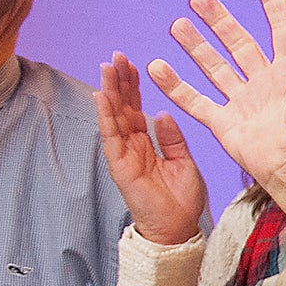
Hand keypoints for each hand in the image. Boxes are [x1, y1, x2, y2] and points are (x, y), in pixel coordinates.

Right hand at [95, 52, 205, 244]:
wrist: (178, 228)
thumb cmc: (182, 200)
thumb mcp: (184, 161)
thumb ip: (172, 138)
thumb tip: (163, 112)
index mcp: (148, 142)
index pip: (136, 107)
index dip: (133, 86)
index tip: (131, 63)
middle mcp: (133, 145)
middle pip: (122, 107)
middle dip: (119, 81)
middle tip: (116, 56)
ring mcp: (124, 154)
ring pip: (113, 117)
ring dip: (109, 91)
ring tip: (106, 67)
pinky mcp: (120, 165)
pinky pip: (111, 137)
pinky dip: (106, 116)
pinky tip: (102, 96)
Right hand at [145, 0, 285, 195]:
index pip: (281, 28)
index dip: (273, 2)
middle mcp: (266, 83)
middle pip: (238, 43)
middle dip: (219, 20)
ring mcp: (244, 103)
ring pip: (215, 67)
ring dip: (196, 46)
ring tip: (178, 24)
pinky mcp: (226, 124)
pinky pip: (196, 101)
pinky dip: (175, 86)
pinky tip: (156, 67)